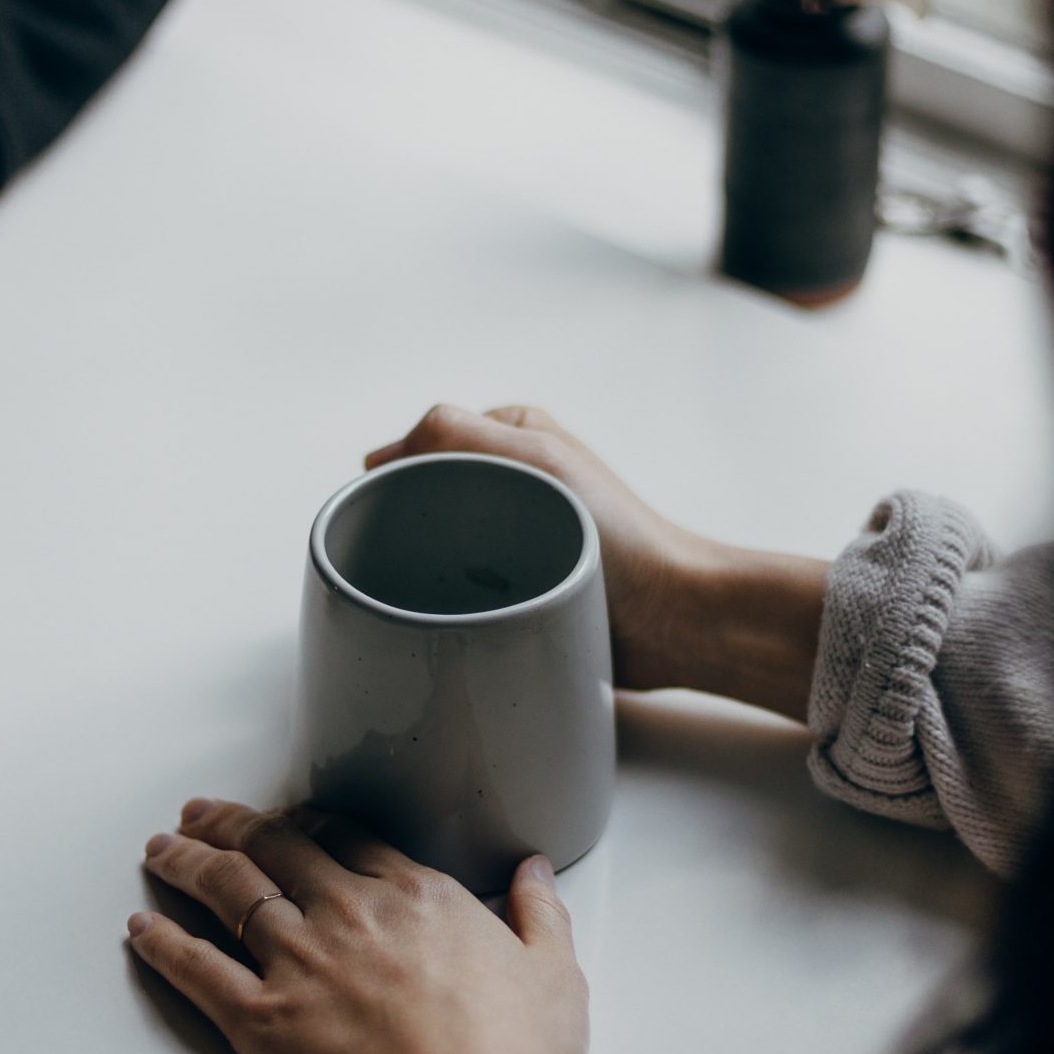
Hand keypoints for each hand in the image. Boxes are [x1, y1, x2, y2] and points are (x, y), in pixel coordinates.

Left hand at [127, 798, 587, 1053]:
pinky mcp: (259, 1018)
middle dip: (232, 824)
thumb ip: (541, 916)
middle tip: (201, 812)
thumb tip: (536, 873)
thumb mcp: (555, 977)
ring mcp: (297, 960)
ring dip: (187, 863)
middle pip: (274, 848)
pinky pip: (196, 968)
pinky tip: (140, 928)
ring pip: (227, 891)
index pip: (346, 838)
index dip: (307, 822)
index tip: (286, 817)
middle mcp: (348, 913)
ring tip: (161, 847)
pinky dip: (163, 944)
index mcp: (416, 897)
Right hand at [368, 404, 828, 719]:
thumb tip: (379, 457)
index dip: (397, 478)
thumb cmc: (620, 537)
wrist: (673, 619)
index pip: (423, 444)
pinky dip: (450, 602)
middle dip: (407, 528)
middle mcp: (514, 481)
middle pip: (425, 498)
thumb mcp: (537, 459)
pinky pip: (463, 590)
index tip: (386, 516)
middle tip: (405, 563)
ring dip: (427, 571)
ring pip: (438, 547)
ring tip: (430, 594)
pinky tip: (447, 619)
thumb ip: (456, 433)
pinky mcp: (522, 588)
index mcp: (514, 436)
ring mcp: (517, 536)